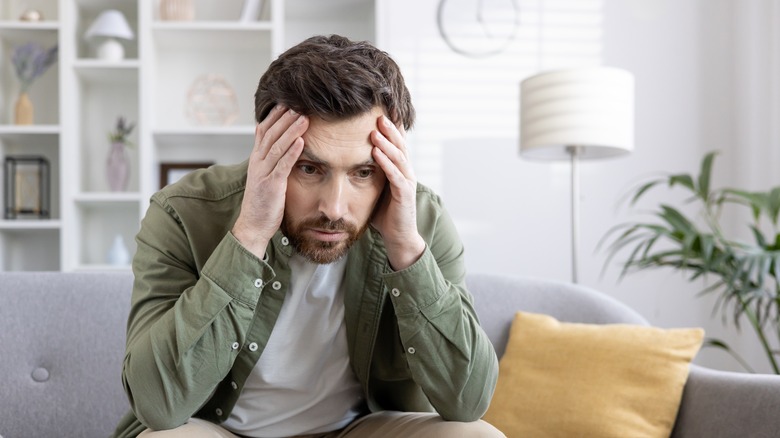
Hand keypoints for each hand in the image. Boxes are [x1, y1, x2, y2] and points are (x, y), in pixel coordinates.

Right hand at [232, 106, 307, 258]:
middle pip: (271, 134)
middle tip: (299, 103)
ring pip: (277, 146)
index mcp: (256, 159)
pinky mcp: (271, 185)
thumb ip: (272, 161)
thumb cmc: (263, 202)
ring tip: (304, 118)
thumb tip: (284, 146)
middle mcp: (257, 162)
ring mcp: (263, 173)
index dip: (275, 116)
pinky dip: (292, 152)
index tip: (288, 102)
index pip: (264, 130)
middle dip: (285, 118)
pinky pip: (282, 165)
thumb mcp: (265, 177)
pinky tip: (301, 141)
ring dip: (291, 130)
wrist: (253, 225)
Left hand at [371, 115, 425, 270]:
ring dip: (387, 142)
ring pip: (399, 157)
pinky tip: (376, 153)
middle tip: (378, 111)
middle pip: (399, 144)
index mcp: (399, 168)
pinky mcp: (404, 195)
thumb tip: (347, 159)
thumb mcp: (375, 188)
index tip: (380, 109)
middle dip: (389, 128)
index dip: (390, 126)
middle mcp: (406, 172)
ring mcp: (407, 182)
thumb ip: (368, 173)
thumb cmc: (385, 213)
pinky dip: (386, 163)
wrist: (398, 237)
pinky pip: (395, 175)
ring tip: (376, 128)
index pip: (396, 142)